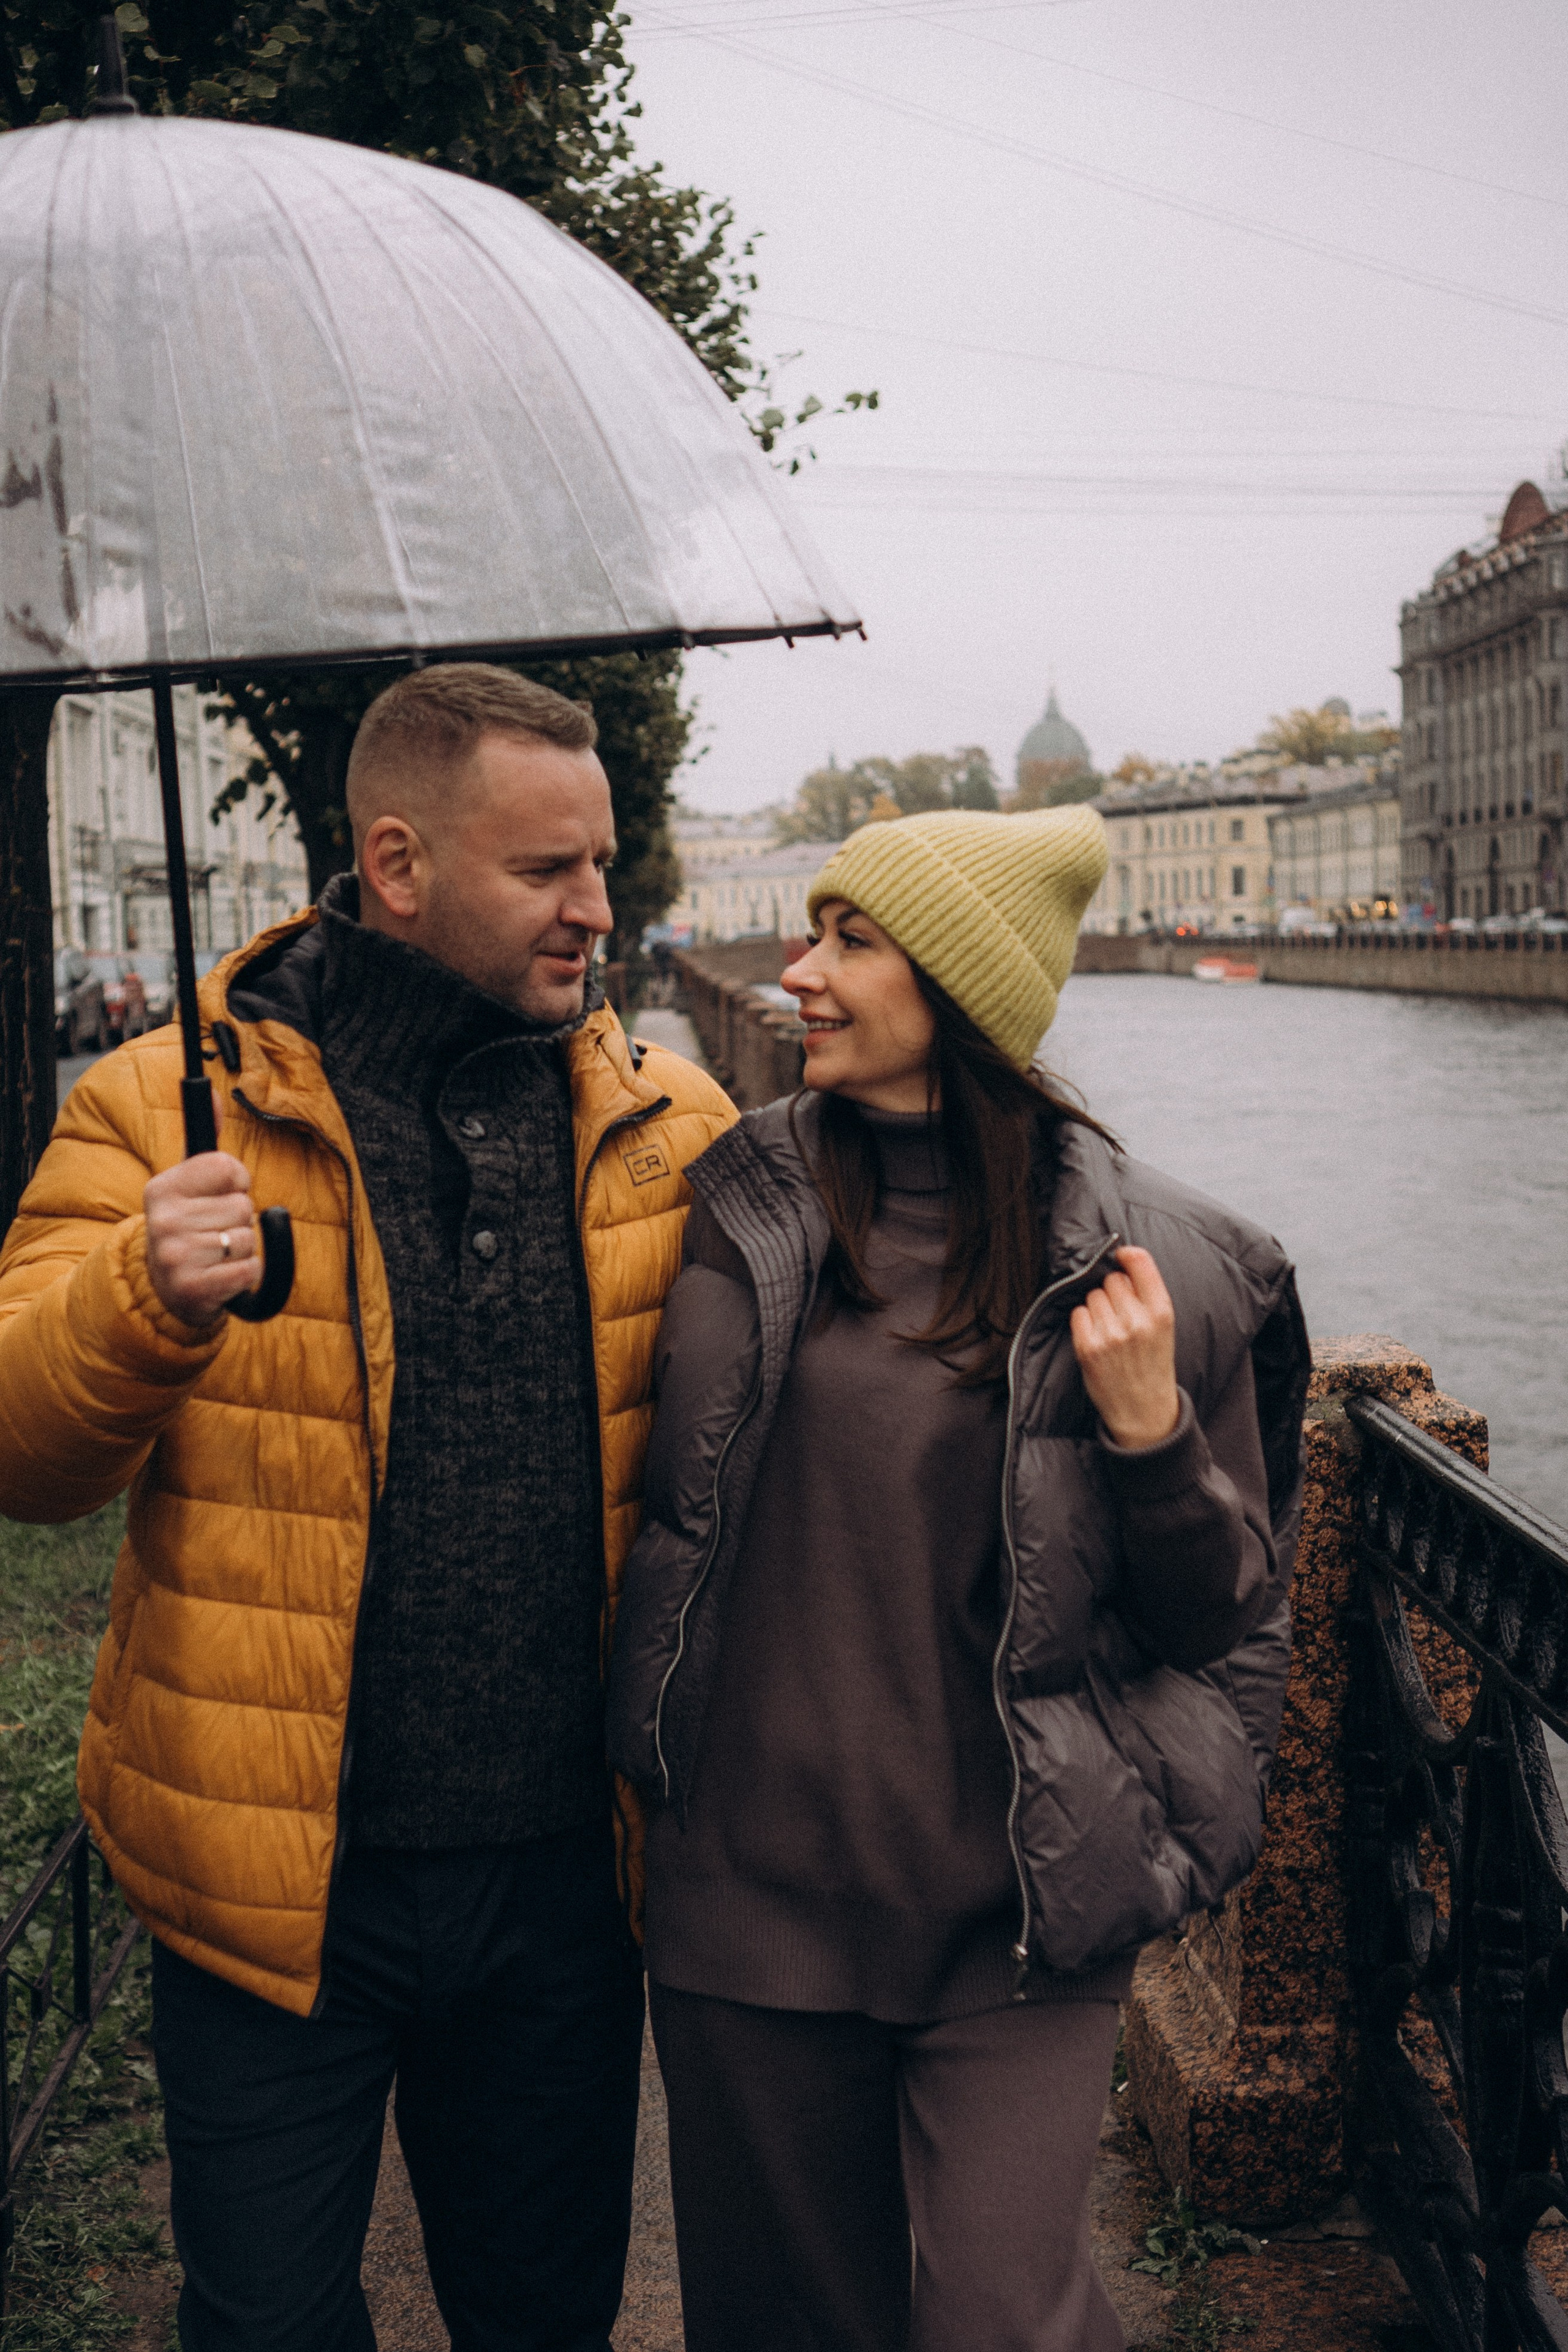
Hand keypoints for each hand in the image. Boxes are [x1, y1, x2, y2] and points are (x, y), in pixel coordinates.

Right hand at [143, 1155, 256, 1325]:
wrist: (165, 1290)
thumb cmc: (187, 1228)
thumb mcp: (187, 1183)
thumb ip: (203, 1139)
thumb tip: (212, 1092)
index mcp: (161, 1188)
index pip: (227, 1167)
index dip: (236, 1182)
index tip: (220, 1195)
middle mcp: (163, 1221)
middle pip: (242, 1205)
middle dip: (239, 1220)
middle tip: (214, 1233)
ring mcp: (176, 1257)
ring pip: (247, 1238)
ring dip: (242, 1248)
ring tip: (216, 1254)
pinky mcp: (194, 1290)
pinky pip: (250, 1270)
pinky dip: (245, 1274)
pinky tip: (222, 1276)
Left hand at [1070, 1246, 1179, 1450]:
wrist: (1143, 1411)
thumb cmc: (1153, 1364)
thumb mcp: (1164, 1328)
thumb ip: (1147, 1294)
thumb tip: (1121, 1259)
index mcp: (1161, 1312)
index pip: (1140, 1262)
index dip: (1127, 1255)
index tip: (1121, 1256)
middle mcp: (1137, 1321)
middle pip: (1112, 1279)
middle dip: (1113, 1290)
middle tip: (1120, 1312)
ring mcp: (1110, 1334)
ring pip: (1093, 1295)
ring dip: (1098, 1307)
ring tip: (1110, 1328)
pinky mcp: (1088, 1347)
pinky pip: (1078, 1313)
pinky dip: (1084, 1321)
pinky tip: (1097, 1336)